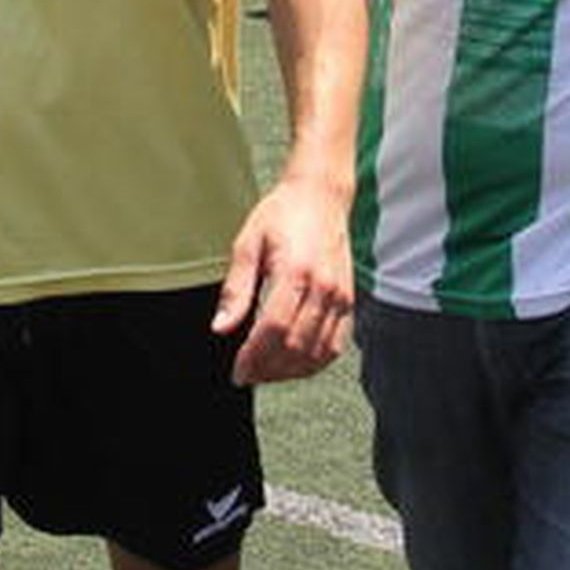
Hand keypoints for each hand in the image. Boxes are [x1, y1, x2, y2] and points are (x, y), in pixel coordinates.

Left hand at [212, 172, 352, 385]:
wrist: (320, 195)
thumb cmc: (282, 214)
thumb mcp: (248, 244)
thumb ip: (236, 289)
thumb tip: (221, 327)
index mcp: (296, 272)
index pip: (274, 329)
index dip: (253, 356)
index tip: (237, 369)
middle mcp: (324, 287)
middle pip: (295, 347)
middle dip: (268, 369)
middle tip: (247, 373)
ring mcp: (340, 296)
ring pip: (316, 353)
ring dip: (289, 371)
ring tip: (266, 371)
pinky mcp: (348, 300)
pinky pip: (334, 345)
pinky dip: (313, 362)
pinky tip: (293, 363)